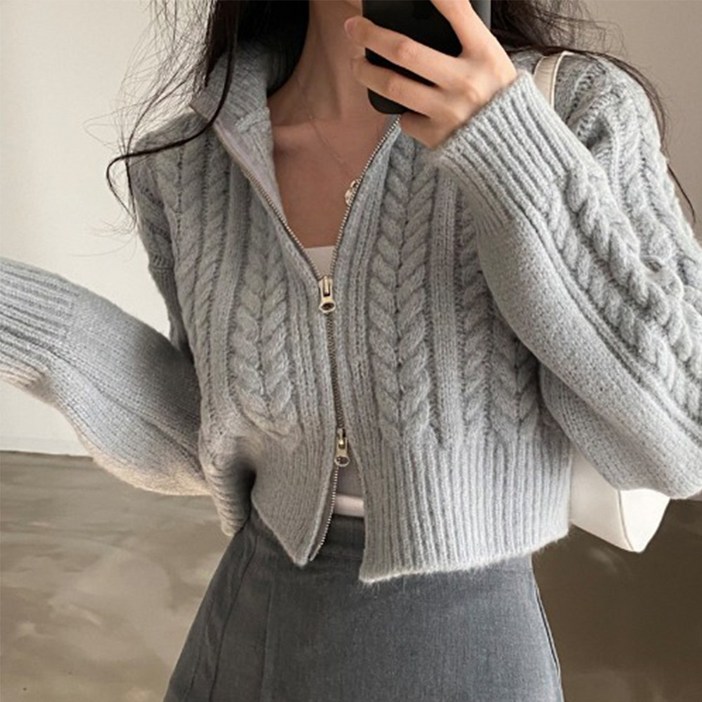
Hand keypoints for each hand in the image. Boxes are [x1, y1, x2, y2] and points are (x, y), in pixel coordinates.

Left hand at [344, 0, 518, 149]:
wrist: (509, 151)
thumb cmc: (497, 99)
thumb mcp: (494, 63)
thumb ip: (466, 42)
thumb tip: (421, 21)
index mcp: (486, 55)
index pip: (457, 11)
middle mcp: (466, 81)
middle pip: (405, 50)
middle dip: (371, 35)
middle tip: (353, 27)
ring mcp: (449, 111)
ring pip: (393, 85)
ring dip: (366, 72)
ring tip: (357, 63)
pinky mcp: (436, 136)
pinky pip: (405, 118)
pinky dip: (402, 110)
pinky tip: (407, 106)